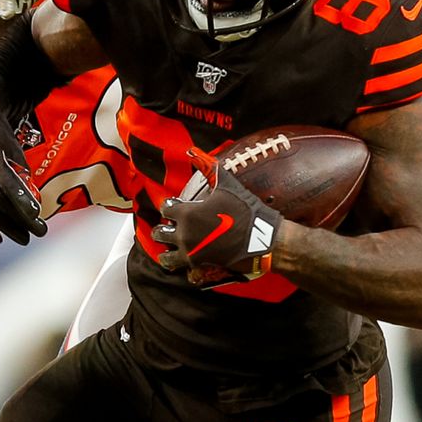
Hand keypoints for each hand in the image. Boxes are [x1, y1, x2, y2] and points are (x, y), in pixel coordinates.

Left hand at [152, 148, 282, 280]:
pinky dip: (185, 267)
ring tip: (172, 249)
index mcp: (187, 214)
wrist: (262, 239)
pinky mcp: (201, 267)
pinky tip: (189, 262)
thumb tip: (193, 151)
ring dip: (167, 252)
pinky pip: (184, 271)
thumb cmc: (244, 210)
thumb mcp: (227, 185)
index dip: (170, 205)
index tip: (175, 204)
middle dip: (162, 229)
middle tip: (169, 227)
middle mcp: (184, 235)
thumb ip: (209, 168)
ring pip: (166, 258)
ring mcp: (191, 253)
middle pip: (159, 234)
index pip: (166, 208)